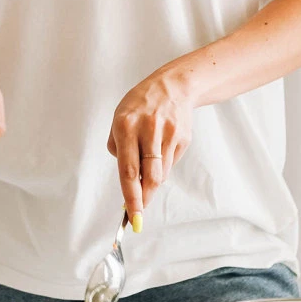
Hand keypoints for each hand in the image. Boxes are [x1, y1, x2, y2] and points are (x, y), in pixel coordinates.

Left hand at [107, 71, 192, 228]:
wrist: (172, 86)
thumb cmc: (140, 106)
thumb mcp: (118, 119)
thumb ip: (118, 147)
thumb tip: (129, 180)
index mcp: (126, 126)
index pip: (128, 170)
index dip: (130, 196)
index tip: (132, 215)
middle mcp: (148, 130)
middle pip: (149, 176)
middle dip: (144, 199)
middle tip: (138, 213)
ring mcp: (168, 134)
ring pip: (161, 173)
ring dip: (152, 184)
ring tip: (146, 179)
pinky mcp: (182, 138)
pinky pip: (170, 163)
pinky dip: (162, 167)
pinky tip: (158, 154)